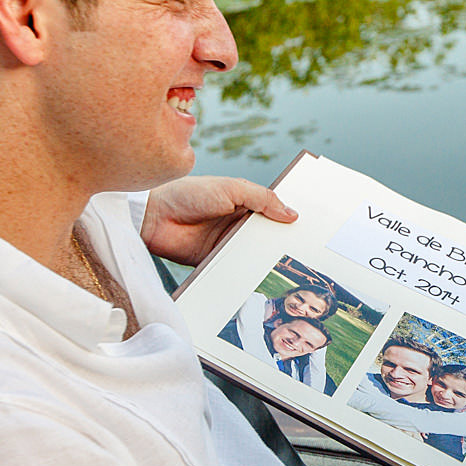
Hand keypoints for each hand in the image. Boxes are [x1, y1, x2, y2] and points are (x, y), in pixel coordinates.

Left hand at [141, 176, 295, 265]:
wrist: (154, 217)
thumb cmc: (188, 194)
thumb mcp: (231, 188)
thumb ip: (262, 198)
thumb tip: (291, 214)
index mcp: (245, 202)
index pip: (274, 212)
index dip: (289, 219)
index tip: (311, 229)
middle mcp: (238, 223)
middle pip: (268, 236)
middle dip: (283, 243)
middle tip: (305, 252)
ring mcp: (228, 243)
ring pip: (255, 254)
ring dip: (267, 259)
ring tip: (290, 268)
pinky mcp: (217, 261)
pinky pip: (238, 268)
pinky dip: (248, 272)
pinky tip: (263, 277)